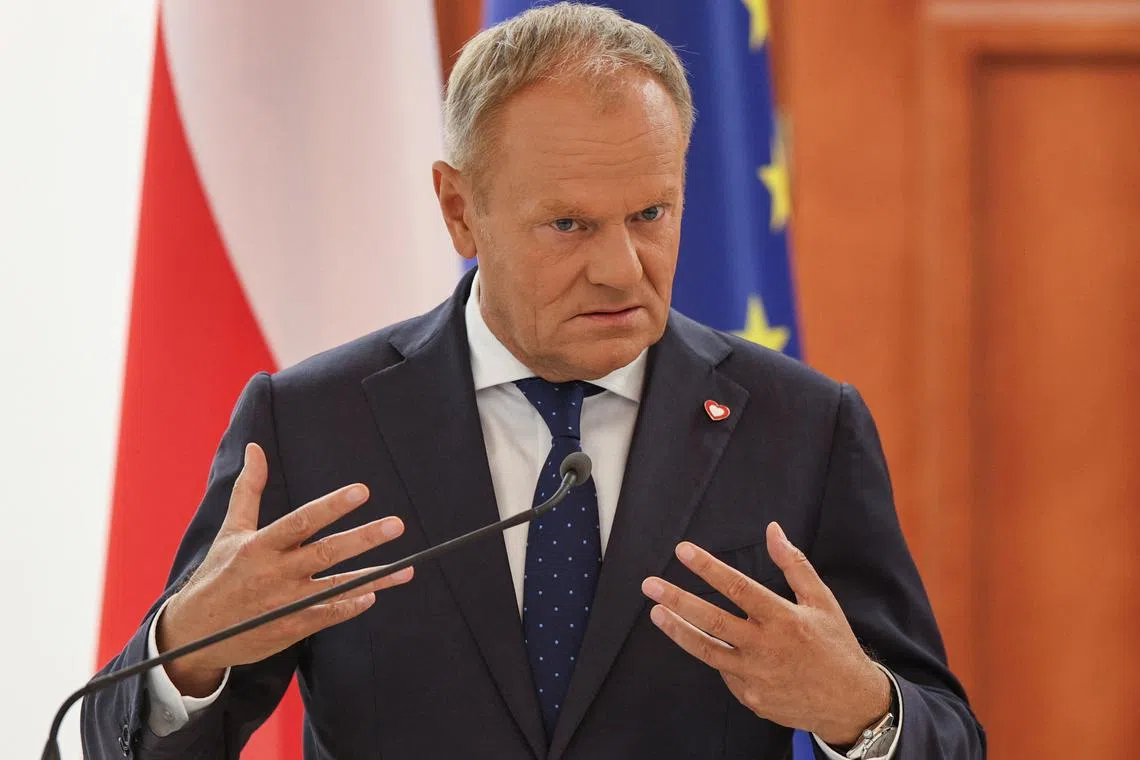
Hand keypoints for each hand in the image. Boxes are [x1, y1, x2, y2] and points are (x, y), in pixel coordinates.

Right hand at [157, 443, 413, 695]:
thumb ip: (249, 490)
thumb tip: (256, 448)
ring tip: (407, 569)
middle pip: (326, 553)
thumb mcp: (230, 531)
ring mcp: (284, 603)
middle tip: (397, 525)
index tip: (362, 491)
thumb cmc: (218, 574)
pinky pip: (328, 615)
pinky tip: (375, 594)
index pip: (302, 520)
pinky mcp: (290, 628)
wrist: (194, 634)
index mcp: (260, 546)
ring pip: (337, 588)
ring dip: (374, 578)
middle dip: (364, 539)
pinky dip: (351, 605)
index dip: (333, 506)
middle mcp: (274, 573)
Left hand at [641, 522, 889, 745]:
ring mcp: (755, 676)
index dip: (707, 568)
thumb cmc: (835, 645)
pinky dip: (716, 656)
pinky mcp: (750, 698)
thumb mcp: (822, 601)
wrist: (849, 703)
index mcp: (783, 619)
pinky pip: (725, 673)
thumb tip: (773, 530)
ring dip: (678, 630)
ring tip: (655, 613)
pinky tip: (707, 643)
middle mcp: (766, 647)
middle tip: (650, 585)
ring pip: (707, 651)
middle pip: (712, 620)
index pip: (737, 587)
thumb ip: (794, 565)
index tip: (682, 551)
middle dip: (677, 600)